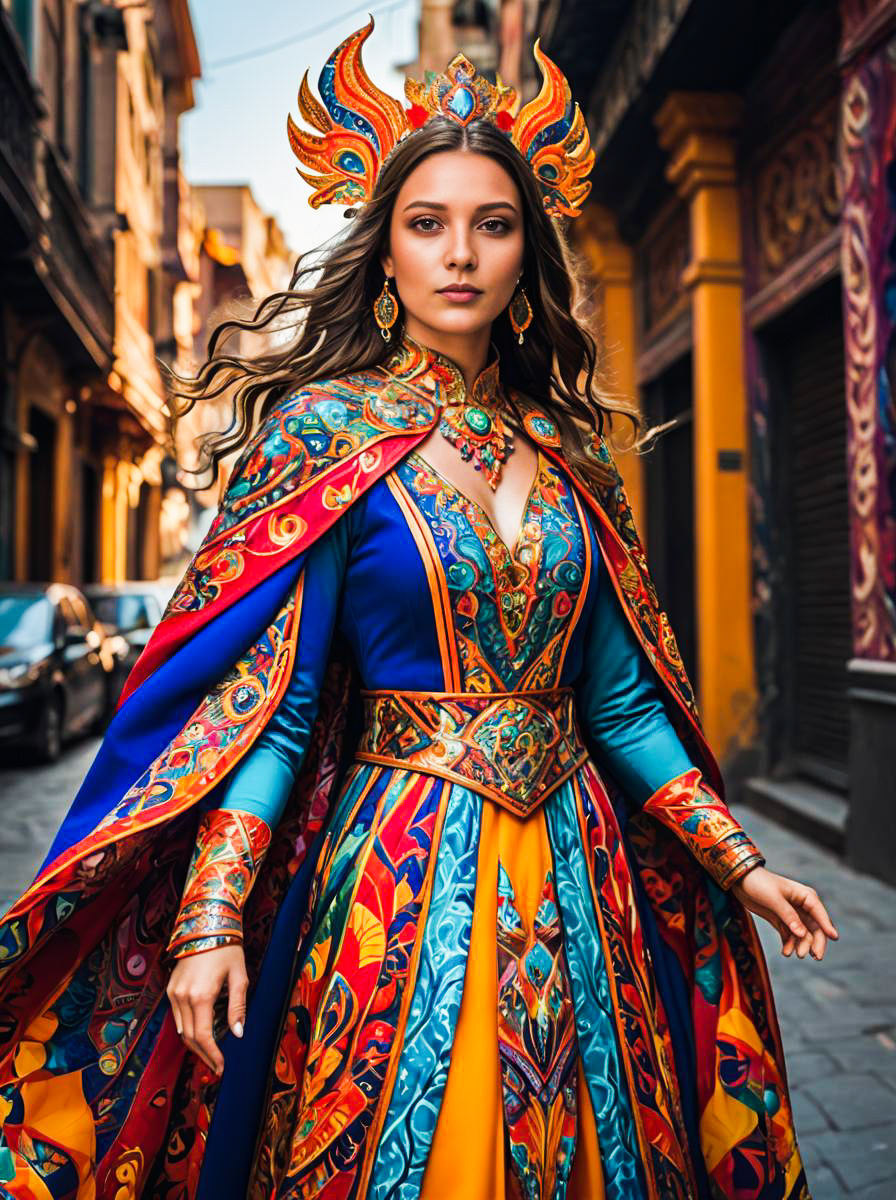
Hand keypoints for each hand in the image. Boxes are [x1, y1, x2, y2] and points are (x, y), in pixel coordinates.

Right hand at [166, 943, 247, 1073]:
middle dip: (203, 1054)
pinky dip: (186, 1029)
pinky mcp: (170, 987)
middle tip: (217, 1066)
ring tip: (210, 1054)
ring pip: (180, 1029)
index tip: (221, 1067)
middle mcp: (182, 996)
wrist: (206, 924)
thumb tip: (238, 1034)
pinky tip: (199, 1034)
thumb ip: (238, 1007)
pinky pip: (176, 1016)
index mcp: (201, 995)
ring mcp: (173, 992)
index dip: (212, 1054)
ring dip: (194, 1044)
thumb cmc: (227, 948)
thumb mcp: (239, 976)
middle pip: (189, 1037)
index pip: (203, 1036)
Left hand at [731, 866, 839, 959]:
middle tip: (814, 957)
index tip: (834, 938)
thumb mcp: (774, 899)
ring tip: (795, 955)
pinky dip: (790, 944)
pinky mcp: (782, 921)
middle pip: (815, 927)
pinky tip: (786, 952)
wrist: (740, 880)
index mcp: (805, 896)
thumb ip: (788, 916)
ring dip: (801, 945)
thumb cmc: (759, 884)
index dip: (827, 926)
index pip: (820, 913)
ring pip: (803, 934)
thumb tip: (802, 933)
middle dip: (815, 942)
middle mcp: (802, 906)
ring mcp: (792, 915)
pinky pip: (790, 936)